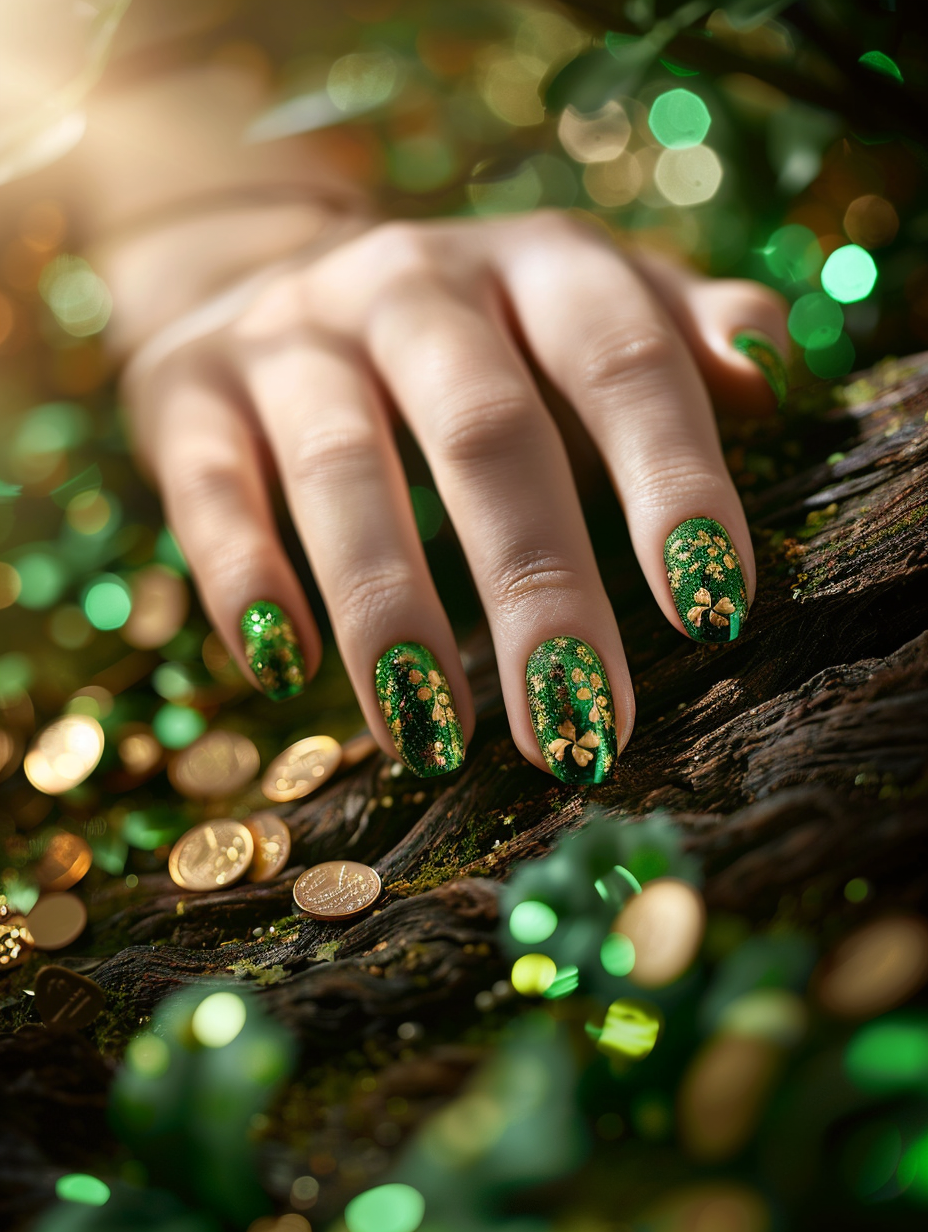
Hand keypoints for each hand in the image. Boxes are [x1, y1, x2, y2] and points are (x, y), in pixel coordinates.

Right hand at [122, 210, 787, 781]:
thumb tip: (769, 372)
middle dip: (538, 587)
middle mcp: (413, 286)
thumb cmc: (467, 328)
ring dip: (391, 610)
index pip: (621, 358)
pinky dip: (245, 580)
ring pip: (343, 470)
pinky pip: (211, 493)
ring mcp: (293, 340)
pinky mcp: (192, 399)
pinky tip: (284, 670)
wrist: (264, 271)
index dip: (671, 478)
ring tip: (437, 741)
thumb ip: (678, 331)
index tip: (713, 610)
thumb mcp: (579, 299)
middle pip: (487, 432)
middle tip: (580, 730)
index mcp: (535, 266)